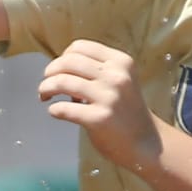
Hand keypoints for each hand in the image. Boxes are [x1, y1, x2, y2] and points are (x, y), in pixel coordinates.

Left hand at [38, 39, 160, 169]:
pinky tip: (56, 112)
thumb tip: (59, 67)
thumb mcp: (120, 80)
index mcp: (121, 62)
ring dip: (45, 88)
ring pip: (62, 82)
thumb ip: (96, 70)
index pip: (79, 47)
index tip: (58, 70)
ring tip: (44, 96)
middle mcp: (116, 76)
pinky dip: (53, 109)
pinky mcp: (99, 119)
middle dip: (49, 72)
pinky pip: (63, 109)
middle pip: (67, 62)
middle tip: (46, 85)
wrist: (147, 143)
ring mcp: (108, 97)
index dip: (62, 57)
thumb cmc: (127, 111)